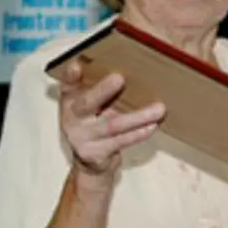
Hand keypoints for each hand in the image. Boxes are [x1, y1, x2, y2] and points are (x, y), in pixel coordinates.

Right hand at [59, 61, 165, 182]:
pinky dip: (138, 133)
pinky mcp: (95, 154)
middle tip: (119, 78)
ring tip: (159, 108)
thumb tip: (134, 67)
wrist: (92, 162)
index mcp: (71, 101)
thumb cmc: (98, 123)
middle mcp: (72, 119)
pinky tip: (152, 125)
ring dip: (138, 117)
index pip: (68, 85)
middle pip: (87, 103)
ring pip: (112, 125)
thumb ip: (103, 89)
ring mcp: (82, 138)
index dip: (70, 76)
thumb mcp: (95, 105)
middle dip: (103, 90)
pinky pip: (121, 141)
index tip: (76, 65)